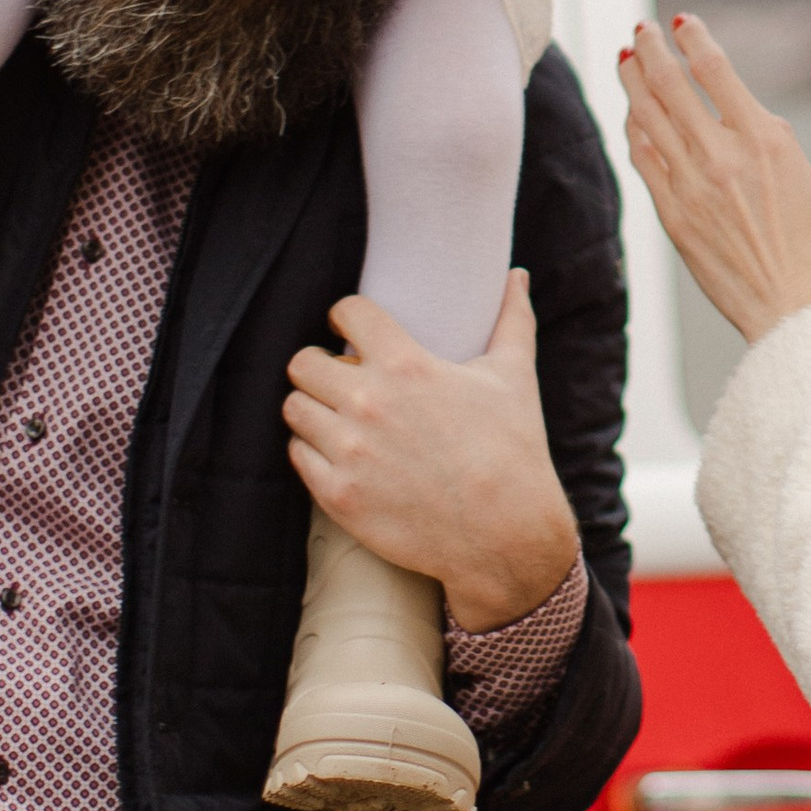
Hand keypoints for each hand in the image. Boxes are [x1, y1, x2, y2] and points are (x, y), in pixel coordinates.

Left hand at [284, 272, 580, 631]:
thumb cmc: (513, 451)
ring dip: (313, 408)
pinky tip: (340, 454)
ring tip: (338, 417)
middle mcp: (369, 404)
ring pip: (294, 407)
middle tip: (339, 379)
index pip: (346, 312)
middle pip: (302, 361)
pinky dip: (314, 451)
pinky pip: (298, 454)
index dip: (347, 316)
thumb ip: (512, 319)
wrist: (506, 535)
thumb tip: (517, 276)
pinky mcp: (338, 494)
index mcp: (407, 366)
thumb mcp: (514, 377)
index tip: (352, 329)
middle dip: (319, 366)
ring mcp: (349, 452)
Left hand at [619, 12, 810, 344]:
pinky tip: (631, 113)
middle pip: (671, 85)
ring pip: (648, 117)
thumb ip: (762, 136)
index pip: (716, 71)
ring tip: (626, 58)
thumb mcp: (801, 174)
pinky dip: (634, 129)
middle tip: (640, 29)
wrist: (792, 306)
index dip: (694, 39)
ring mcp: (692, 185)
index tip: (682, 22)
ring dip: (633, 82)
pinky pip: (643, 159)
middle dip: (651, 50)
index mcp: (764, 140)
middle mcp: (723, 156)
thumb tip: (731, 110)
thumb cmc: (808, 244)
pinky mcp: (672, 215)